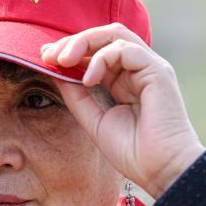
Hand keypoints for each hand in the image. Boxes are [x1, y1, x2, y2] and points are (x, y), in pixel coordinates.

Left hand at [41, 23, 205, 199]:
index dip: (70, 50)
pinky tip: (88, 80)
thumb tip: (55, 72)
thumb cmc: (133, 152)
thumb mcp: (94, 120)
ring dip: (84, 42)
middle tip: (49, 55)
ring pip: (115, 35)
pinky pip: (126, 49)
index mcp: (125, 81)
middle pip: (104, 37)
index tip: (45, 58)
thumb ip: (76, 96)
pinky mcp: (158, 71)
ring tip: (63, 60)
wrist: (160, 171)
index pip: (96, 52)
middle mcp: (138, 70)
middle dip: (74, 41)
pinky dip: (102, 58)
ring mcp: (150, 68)